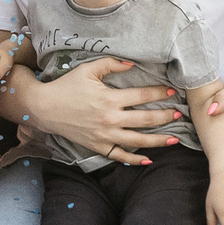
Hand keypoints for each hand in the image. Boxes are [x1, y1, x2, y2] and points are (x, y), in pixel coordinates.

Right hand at [16, 56, 181, 164]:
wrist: (45, 108)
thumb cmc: (66, 86)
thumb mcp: (87, 70)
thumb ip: (111, 64)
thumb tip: (132, 64)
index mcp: (110, 98)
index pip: (142, 95)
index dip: (159, 93)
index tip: (171, 91)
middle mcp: (110, 119)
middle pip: (145, 120)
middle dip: (164, 116)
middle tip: (178, 114)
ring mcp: (105, 135)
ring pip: (138, 140)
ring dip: (158, 140)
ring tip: (174, 138)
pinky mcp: (98, 146)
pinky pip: (120, 156)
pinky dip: (134, 160)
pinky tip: (148, 160)